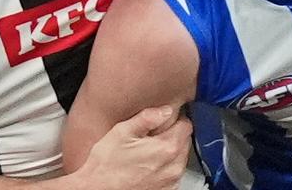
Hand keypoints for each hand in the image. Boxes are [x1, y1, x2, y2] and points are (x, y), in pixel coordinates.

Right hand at [75, 106, 192, 189]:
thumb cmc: (105, 167)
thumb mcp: (122, 132)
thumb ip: (147, 117)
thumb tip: (165, 110)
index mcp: (167, 147)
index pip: (186, 125)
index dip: (175, 119)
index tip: (164, 121)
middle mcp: (174, 167)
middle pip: (185, 141)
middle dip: (172, 136)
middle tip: (152, 137)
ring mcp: (171, 182)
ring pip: (180, 158)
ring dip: (170, 153)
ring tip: (147, 153)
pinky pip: (173, 174)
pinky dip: (165, 169)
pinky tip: (147, 167)